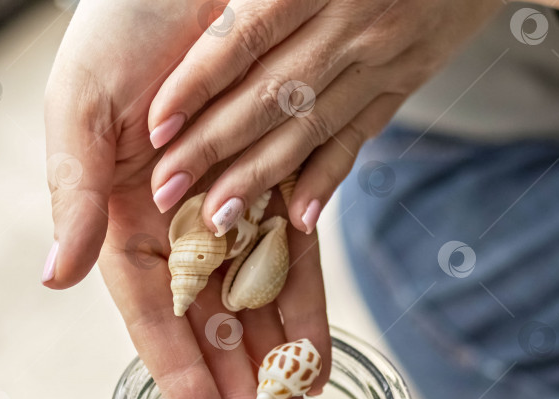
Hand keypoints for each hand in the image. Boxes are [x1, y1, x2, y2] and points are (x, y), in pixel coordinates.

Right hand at [43, 0, 330, 398]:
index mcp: (125, 216)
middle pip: (212, 325)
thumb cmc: (123, 35)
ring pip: (258, 305)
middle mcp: (182, 225)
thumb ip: (75, 195)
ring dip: (278, 367)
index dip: (178, 373)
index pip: (152, 313)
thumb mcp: (81, 109)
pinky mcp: (279, 182)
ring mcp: (234, 209)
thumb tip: (56, 277)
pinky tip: (318, 356)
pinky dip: (306, 307)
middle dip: (239, 391)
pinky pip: (295, 256)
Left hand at [146, 0, 503, 235]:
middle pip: (271, 96)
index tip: (155, 128)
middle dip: (213, 147)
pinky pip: (361, 136)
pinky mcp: (402, 83)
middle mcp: (352, 23)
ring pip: (312, 127)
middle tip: (165, 190)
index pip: (245, 38)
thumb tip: (208, 16)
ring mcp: (382, 59)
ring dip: (260, 177)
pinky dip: (329, 179)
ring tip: (216, 217)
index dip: (197, 85)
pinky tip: (300, 218)